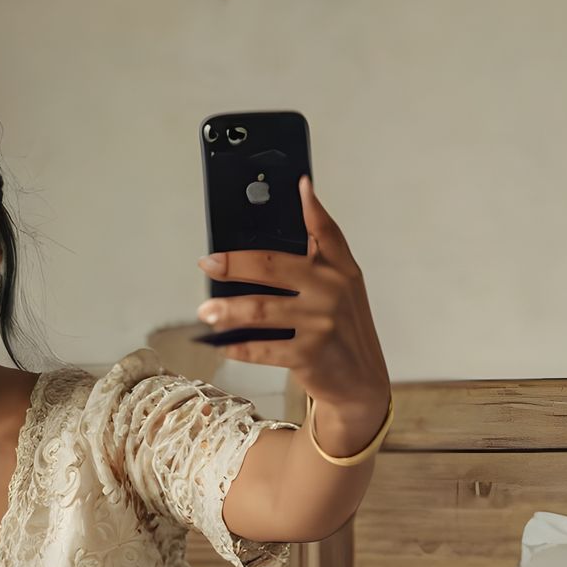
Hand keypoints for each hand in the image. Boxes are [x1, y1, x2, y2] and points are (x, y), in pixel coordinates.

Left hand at [195, 175, 389, 410]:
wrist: (361, 383)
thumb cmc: (343, 330)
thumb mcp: (344, 289)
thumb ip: (321, 254)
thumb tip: (293, 211)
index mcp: (341, 270)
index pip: (327, 231)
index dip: (311, 206)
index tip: (298, 183)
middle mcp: (332, 291)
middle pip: (272, 266)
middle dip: (234, 263)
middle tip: (208, 264)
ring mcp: (321, 323)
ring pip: (260, 310)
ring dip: (227, 310)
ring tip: (205, 311)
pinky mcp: (309, 355)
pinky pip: (262, 348)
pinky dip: (238, 346)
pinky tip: (222, 344)